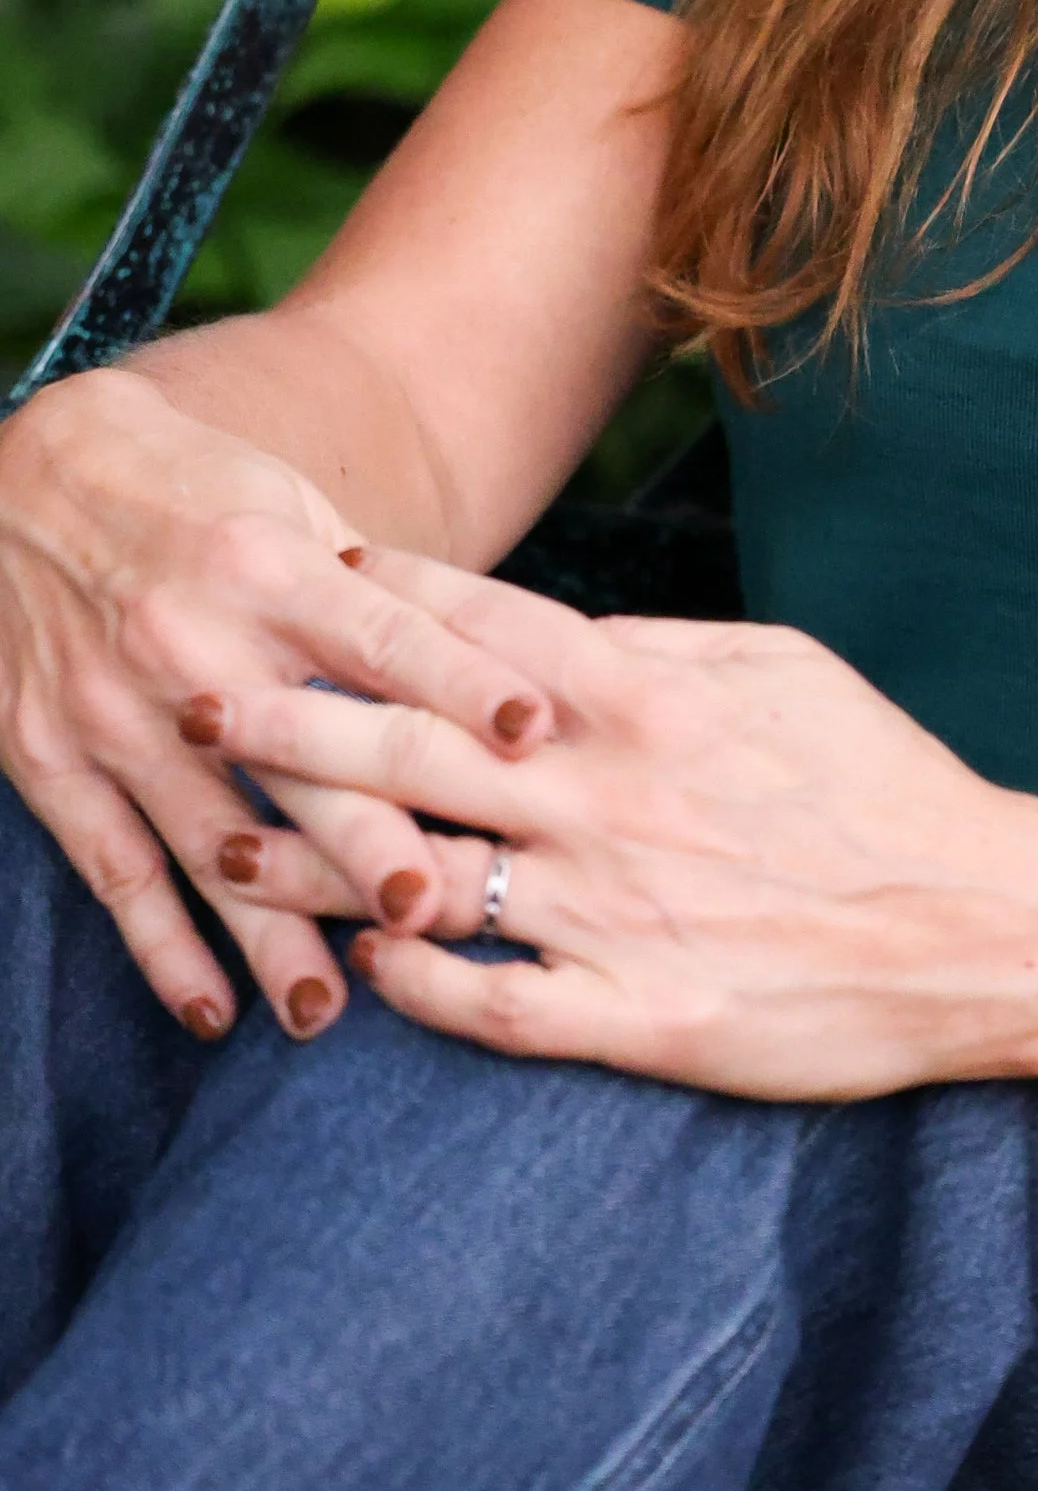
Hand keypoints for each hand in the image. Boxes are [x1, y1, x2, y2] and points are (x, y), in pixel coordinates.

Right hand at [0, 367, 554, 1042]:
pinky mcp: (52, 758)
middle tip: (435, 912)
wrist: (23, 481)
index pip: (382, 636)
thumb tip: (497, 665)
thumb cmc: (193, 491)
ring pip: (208, 840)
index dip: (460, 681)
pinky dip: (162, 947)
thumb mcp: (289, 505)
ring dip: (269, 931)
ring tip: (328, 1010)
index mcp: (268, 566)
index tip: (533, 730)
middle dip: (365, 839)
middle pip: (298, 759)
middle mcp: (192, 643)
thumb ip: (376, 594)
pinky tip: (213, 1010)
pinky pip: (115, 869)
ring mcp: (116, 710)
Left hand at [180, 549, 1037, 1098]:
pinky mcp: (643, 1016)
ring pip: (431, 877)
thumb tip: (555, 632)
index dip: (375, 606)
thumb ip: (659, 646)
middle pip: (417, 746)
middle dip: (295, 716)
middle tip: (196, 692)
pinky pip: (495, 1005)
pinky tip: (360, 968)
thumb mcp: (783, 668)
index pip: (480, 636)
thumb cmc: (882, 784)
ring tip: (225, 838)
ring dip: (317, 860)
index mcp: (651, 698)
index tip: (290, 581)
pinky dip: (416, 985)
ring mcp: (622, 910)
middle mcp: (616, 796)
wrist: (982, 926)